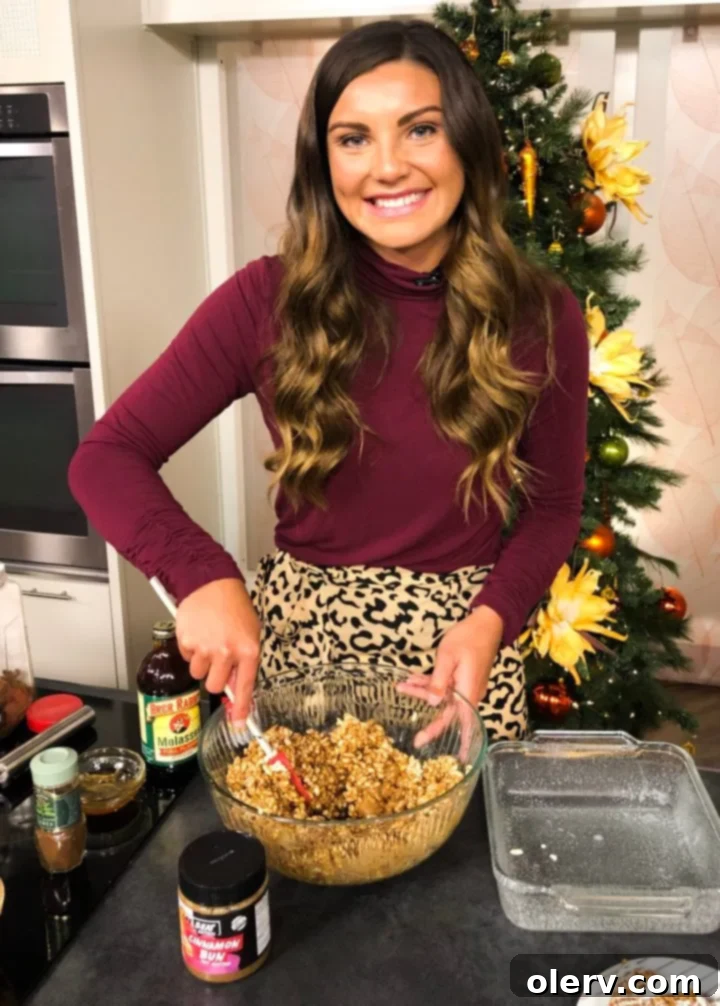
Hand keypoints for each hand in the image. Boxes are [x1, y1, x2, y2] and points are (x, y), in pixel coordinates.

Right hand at [175, 578, 260, 721]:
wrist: (212, 583)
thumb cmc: (234, 607)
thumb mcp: (250, 632)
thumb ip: (244, 660)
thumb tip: (236, 685)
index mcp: (248, 650)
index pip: (245, 686)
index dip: (240, 707)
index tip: (238, 723)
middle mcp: (227, 652)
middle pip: (214, 685)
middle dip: (214, 677)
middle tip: (217, 660)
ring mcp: (206, 648)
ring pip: (198, 673)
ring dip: (202, 661)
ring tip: (208, 640)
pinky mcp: (187, 641)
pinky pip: (187, 657)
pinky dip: (191, 649)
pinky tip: (199, 632)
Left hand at [396, 604, 503, 752]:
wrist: (487, 622)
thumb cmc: (468, 637)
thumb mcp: (447, 657)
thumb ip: (438, 681)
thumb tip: (432, 704)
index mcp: (468, 691)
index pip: (462, 722)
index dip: (461, 740)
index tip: (459, 759)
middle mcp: (469, 692)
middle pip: (449, 713)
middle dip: (432, 725)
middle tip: (417, 739)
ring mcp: (466, 685)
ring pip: (443, 697)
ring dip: (423, 693)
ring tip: (402, 687)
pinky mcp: (462, 677)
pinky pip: (445, 685)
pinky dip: (430, 683)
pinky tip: (413, 679)